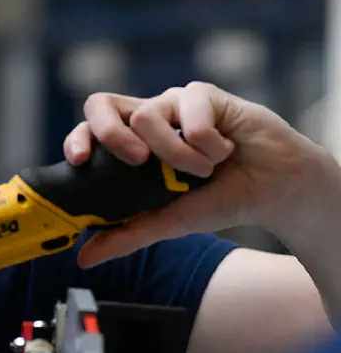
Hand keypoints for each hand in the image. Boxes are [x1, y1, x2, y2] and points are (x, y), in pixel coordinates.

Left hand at [63, 82, 332, 266]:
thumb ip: (127, 235)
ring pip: (147, 116)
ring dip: (176, 154)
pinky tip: (225, 152)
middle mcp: (146, 117)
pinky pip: (190, 115)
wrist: (275, 190)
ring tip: (204, 171)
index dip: (77, 138)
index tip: (79, 160)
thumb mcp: (168, 222)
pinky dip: (207, 145)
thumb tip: (84, 257)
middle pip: (101, 104)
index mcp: (130, 142)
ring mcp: (173, 103)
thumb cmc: (219, 198)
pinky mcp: (204, 95)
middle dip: (111, 133)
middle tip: (137, 161)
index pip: (89, 127)